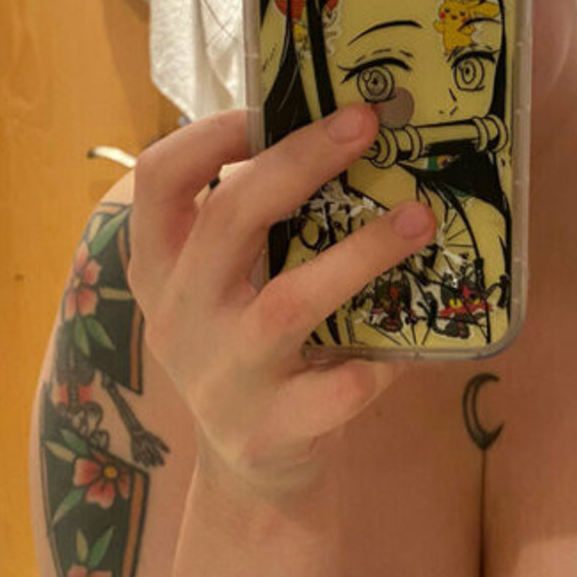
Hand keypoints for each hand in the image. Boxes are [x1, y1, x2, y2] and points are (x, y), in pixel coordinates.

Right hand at [126, 104, 435, 499]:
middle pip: (229, 219)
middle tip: (366, 124)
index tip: (268, 108)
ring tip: (419, 219)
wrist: (251, 468)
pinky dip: (380, 359)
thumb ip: (254, 223)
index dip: (207, 134)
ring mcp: (221, 377)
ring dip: (361, 253)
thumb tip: (340, 132)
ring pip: (288, 303)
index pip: (157, 181)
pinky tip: (414, 341)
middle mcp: (181, 317)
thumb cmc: (250, 345)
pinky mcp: (269, 431)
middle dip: (301, 161)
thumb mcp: (226, 284)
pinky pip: (336, 387)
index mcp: (161, 268)